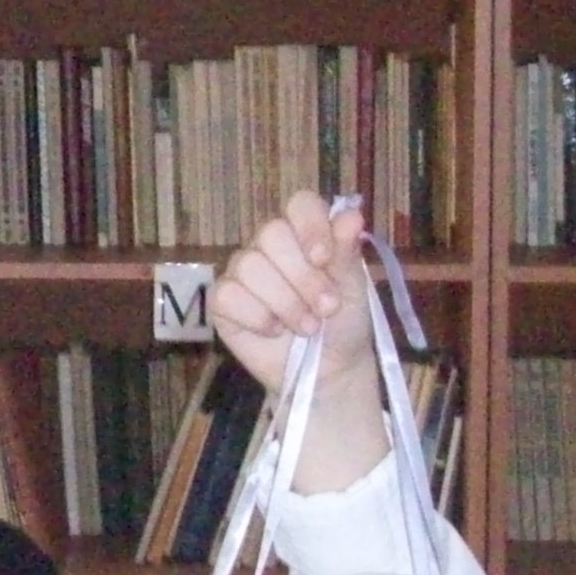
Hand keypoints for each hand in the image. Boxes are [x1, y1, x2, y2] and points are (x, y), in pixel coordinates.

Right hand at [211, 191, 386, 494]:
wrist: (328, 371)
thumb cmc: (343, 324)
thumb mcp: (353, 288)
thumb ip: (346, 252)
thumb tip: (351, 214)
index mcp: (306, 234)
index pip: (299, 203)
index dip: (309, 225)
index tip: (324, 258)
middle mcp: (271, 246)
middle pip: (271, 233)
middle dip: (303, 277)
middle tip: (326, 308)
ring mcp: (243, 272)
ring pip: (250, 265)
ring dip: (285, 303)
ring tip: (307, 327)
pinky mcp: (223, 301)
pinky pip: (229, 295)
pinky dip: (257, 318)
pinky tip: (274, 331)